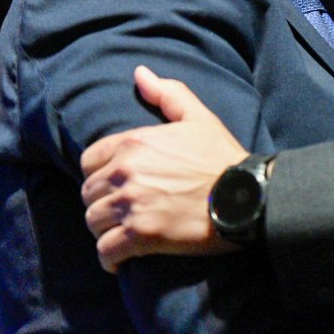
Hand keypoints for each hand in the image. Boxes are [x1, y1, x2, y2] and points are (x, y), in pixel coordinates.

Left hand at [80, 65, 250, 271]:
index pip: (88, 161)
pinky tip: (118, 261)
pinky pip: (106, 251)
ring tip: (120, 235)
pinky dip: (109, 259)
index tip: (114, 185)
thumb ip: (167, 93)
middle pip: (88, 194)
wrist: (245, 196)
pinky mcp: (141, 235)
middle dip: (101, 203)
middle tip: (119, 212)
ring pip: (93, 222)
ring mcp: (131, 204)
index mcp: (133, 142)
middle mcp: (125, 172)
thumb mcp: (198, 117)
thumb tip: (140, 73)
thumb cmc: (222, 157)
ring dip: (104, 231)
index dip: (99, 174)